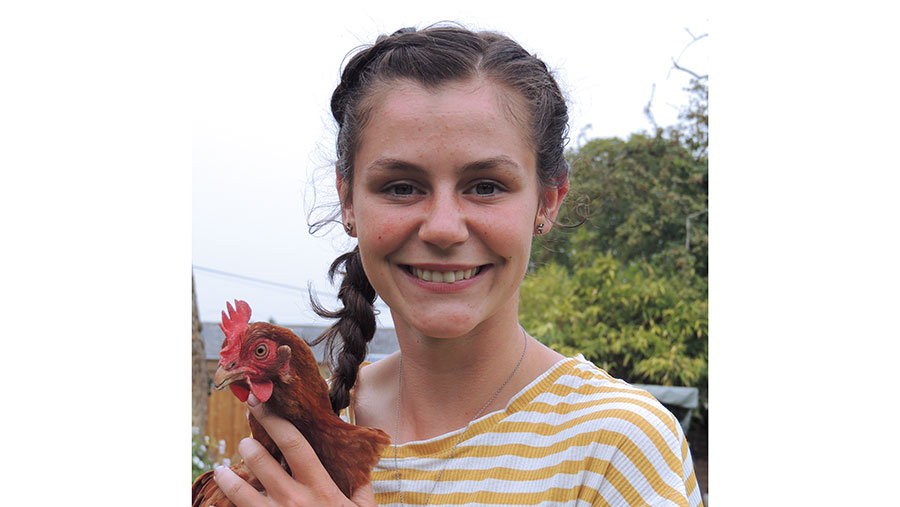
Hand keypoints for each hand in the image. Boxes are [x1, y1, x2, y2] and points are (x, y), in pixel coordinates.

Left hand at [213, 394, 376, 506]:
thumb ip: (361, 489)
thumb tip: (362, 469)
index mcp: (320, 489)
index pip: (294, 444)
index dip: (275, 420)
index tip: (261, 406)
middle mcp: (293, 501)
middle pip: (261, 461)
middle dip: (249, 446)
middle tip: (245, 441)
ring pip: (239, 491)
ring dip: (228, 477)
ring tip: (223, 470)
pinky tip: (226, 503)